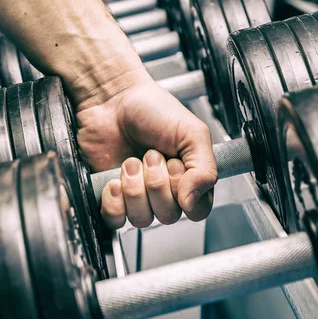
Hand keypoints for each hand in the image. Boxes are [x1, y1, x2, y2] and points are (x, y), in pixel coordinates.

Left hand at [76, 72, 217, 228]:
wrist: (113, 98)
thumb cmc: (153, 109)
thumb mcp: (193, 133)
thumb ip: (205, 170)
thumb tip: (193, 203)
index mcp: (189, 177)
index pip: (197, 210)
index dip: (186, 193)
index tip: (176, 165)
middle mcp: (164, 190)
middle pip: (168, 215)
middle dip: (156, 183)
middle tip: (150, 155)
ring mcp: (138, 195)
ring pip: (142, 219)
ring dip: (134, 188)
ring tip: (131, 161)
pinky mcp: (112, 197)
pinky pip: (115, 219)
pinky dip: (114, 202)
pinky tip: (114, 180)